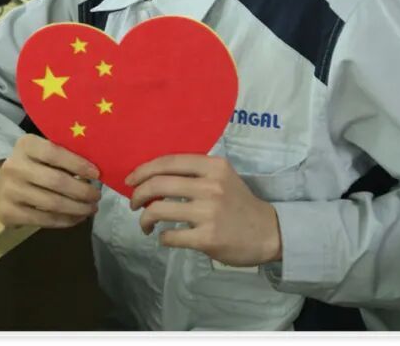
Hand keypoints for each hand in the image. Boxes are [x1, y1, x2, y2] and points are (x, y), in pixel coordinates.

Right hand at [0, 134, 100, 228]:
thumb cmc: (32, 165)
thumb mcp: (42, 151)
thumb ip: (64, 156)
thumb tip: (95, 172)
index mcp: (25, 145)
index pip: (55, 153)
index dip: (78, 164)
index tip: (97, 174)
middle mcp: (14, 166)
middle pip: (56, 181)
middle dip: (82, 191)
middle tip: (97, 196)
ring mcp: (10, 191)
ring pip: (52, 204)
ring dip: (77, 209)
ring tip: (91, 209)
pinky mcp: (8, 213)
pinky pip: (44, 220)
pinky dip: (65, 220)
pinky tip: (77, 218)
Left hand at [125, 154, 282, 266]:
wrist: (269, 232)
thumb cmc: (239, 203)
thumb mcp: (223, 177)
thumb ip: (195, 172)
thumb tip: (154, 176)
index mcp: (213, 166)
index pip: (168, 162)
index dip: (143, 170)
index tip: (131, 180)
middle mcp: (210, 186)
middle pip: (158, 184)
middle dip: (138, 194)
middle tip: (134, 203)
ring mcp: (208, 212)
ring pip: (158, 210)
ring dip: (144, 219)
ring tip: (145, 224)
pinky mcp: (207, 238)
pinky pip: (170, 236)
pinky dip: (161, 237)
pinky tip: (165, 237)